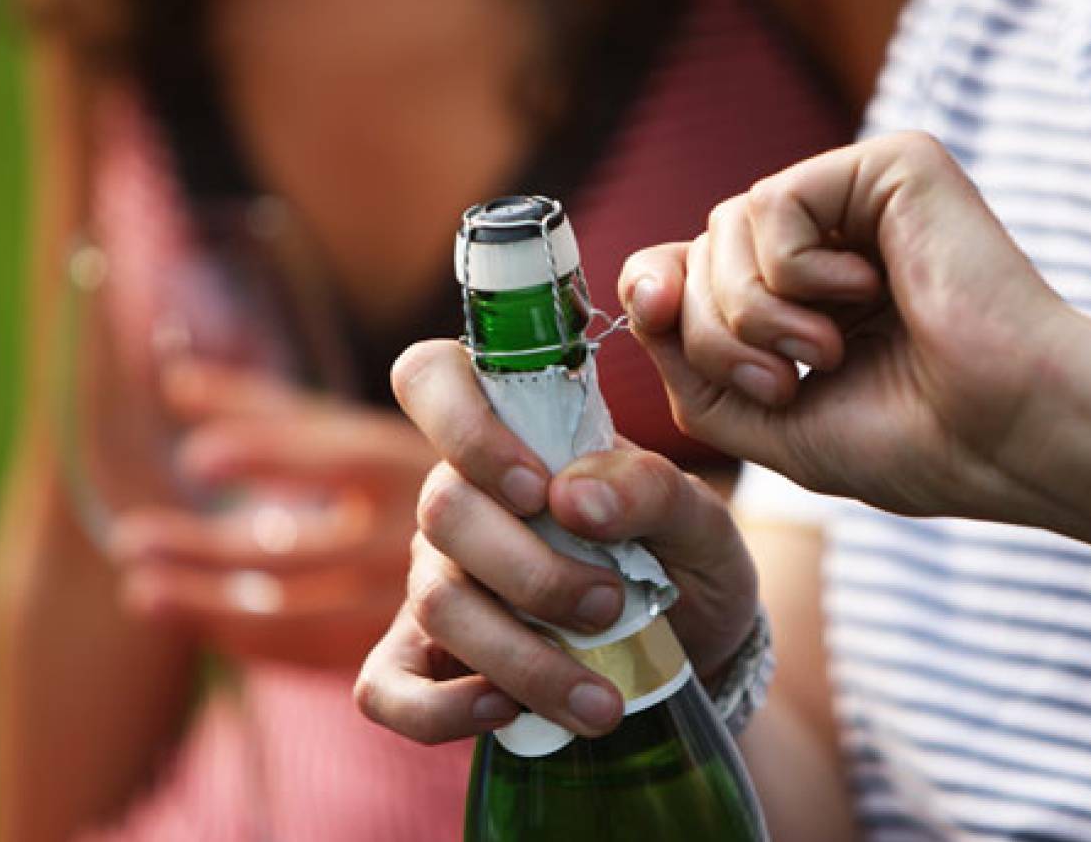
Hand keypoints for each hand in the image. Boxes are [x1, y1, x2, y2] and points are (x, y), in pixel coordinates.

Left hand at [109, 360, 435, 669]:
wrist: (522, 556)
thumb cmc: (419, 474)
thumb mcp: (359, 431)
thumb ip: (270, 411)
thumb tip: (174, 380)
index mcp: (408, 463)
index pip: (335, 455)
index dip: (268, 454)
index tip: (197, 459)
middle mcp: (413, 532)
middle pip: (301, 547)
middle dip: (210, 549)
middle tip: (132, 540)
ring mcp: (409, 597)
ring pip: (300, 611)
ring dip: (213, 606)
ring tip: (141, 590)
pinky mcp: (404, 646)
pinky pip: (318, 652)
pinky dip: (255, 640)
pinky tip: (200, 622)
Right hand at [352, 340, 757, 742]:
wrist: (700, 654)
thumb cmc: (687, 563)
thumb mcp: (703, 520)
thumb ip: (651, 488)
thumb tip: (572, 496)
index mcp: (515, 437)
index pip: (431, 379)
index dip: (467, 426)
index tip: (541, 489)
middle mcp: (461, 501)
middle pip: (442, 510)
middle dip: (532, 571)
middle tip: (610, 605)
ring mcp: (438, 580)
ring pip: (435, 603)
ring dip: (520, 657)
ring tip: (601, 699)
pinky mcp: (431, 664)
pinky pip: (387, 688)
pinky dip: (439, 707)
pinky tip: (506, 712)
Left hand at [622, 132, 1090, 534]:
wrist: (1012, 434)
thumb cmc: (914, 441)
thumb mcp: (769, 422)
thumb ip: (692, 367)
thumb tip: (643, 291)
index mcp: (808, 297)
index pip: (691, 270)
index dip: (657, 293)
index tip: (658, 319)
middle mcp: (831, 240)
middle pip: (699, 252)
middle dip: (714, 331)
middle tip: (785, 382)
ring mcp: (860, 200)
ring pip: (725, 225)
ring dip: (753, 312)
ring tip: (827, 354)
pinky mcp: (890, 166)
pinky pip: (773, 202)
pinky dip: (794, 269)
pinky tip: (865, 295)